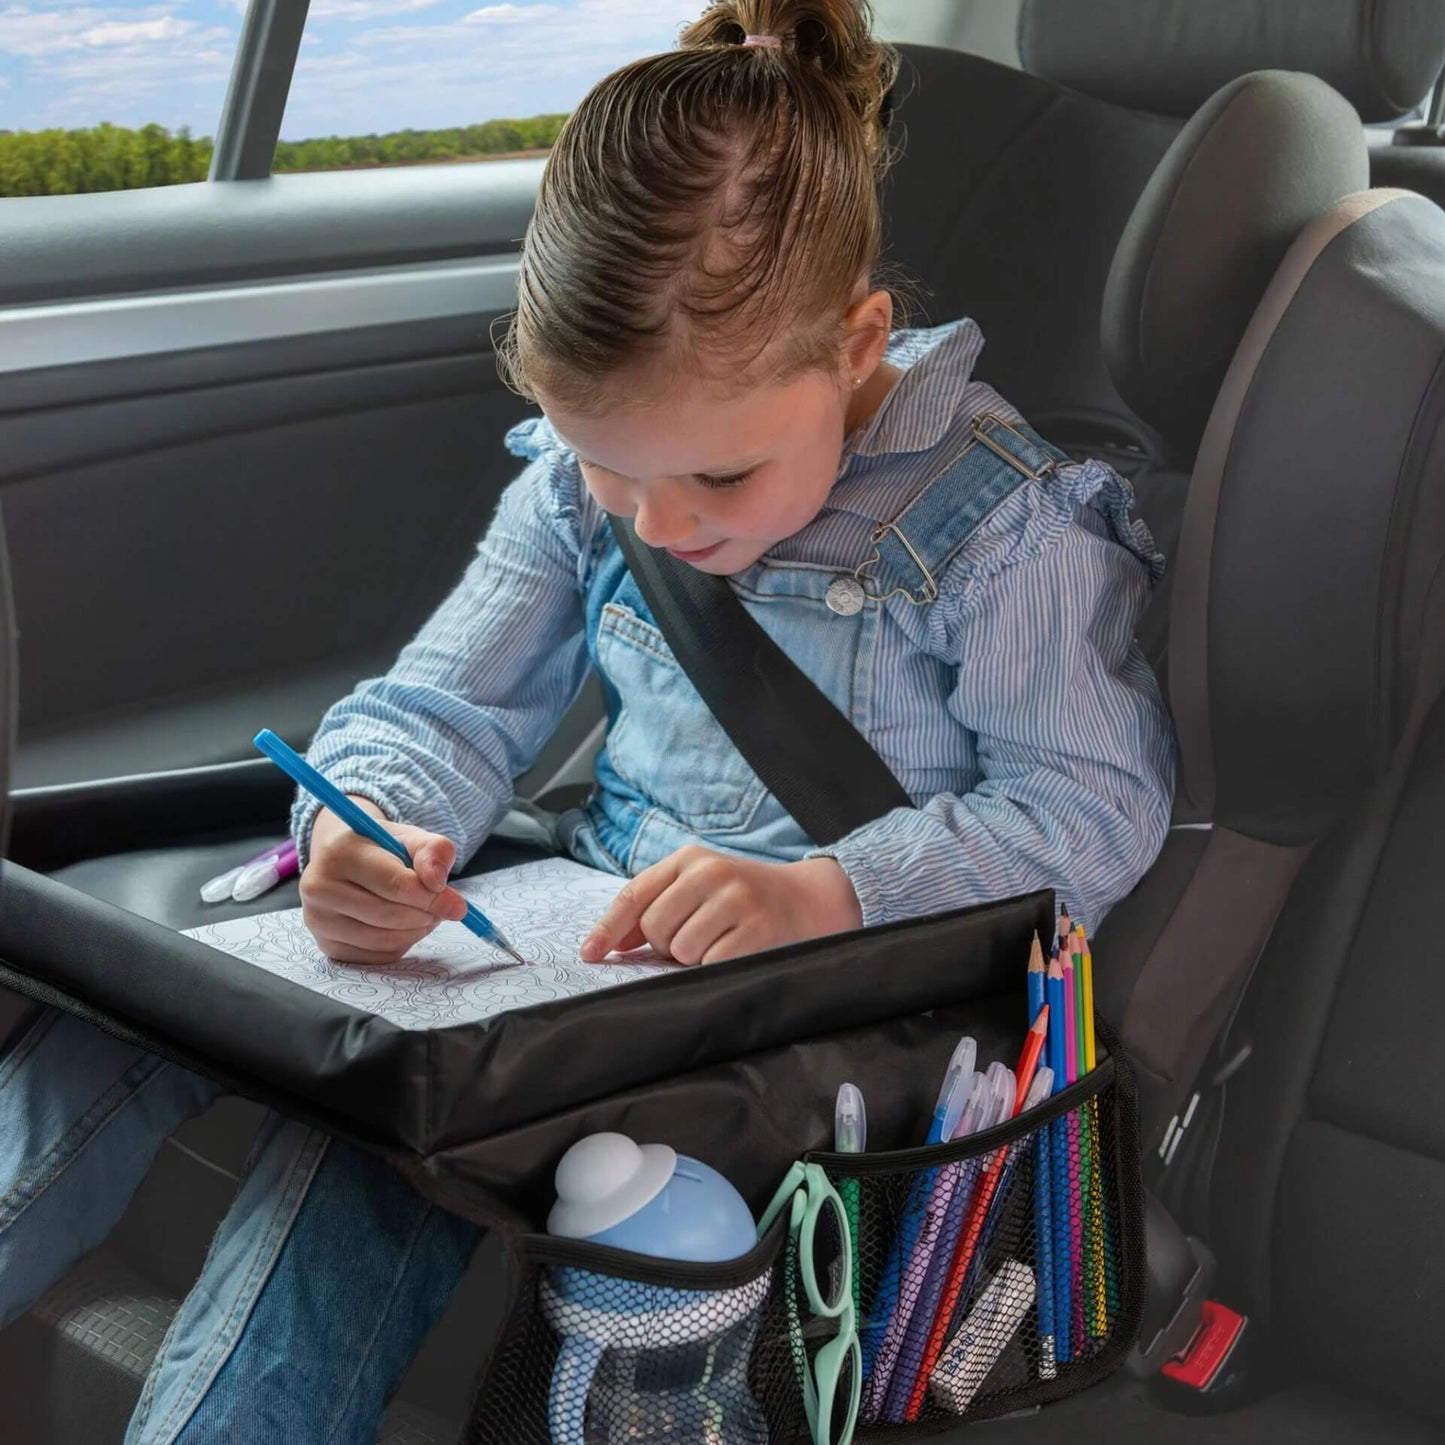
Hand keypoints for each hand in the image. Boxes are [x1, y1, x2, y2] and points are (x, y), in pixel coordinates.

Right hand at [299, 797, 469, 964]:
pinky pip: (377, 957)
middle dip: (427, 915)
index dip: (433, 898)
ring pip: (384, 940)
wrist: (345, 859)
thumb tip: (438, 882)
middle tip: (441, 909)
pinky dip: (401, 945)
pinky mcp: (326, 945)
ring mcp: (318, 920)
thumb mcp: (411, 838)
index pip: (396, 884)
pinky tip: (403, 927)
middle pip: (391, 916)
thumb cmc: (381, 848)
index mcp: (340, 852)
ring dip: (417, 931)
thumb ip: (434, 851)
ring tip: (424, 914)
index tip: (457, 904)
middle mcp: (319, 887)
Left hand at [578, 845, 862, 966]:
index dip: (608, 928)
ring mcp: (735, 900)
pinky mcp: (756, 929)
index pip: (635, 894)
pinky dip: (716, 967)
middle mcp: (711, 873)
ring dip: (694, 959)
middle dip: (666, 945)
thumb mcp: (701, 887)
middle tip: (695, 939)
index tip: (590, 954)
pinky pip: (710, 965)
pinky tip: (735, 952)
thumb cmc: (745, 898)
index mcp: (691, 859)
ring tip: (719, 943)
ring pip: (681, 950)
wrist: (812, 901)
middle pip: (654, 928)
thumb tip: (610, 944)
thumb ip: (657, 907)